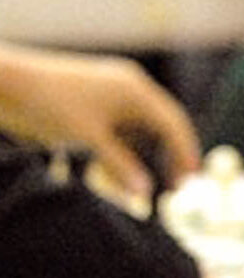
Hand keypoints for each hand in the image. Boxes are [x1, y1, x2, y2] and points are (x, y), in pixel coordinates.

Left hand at [0, 43, 200, 197]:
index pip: (174, 124)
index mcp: (135, 90)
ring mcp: (113, 93)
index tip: (192, 178)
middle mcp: (130, 88)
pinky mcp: (96, 103)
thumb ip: (121, 166)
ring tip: (137, 186)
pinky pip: (121, 129)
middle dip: (171, 155)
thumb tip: (146, 194)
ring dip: (144, 157)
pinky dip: (122, 151)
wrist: (7, 83)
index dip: (185, 152)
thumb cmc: (48, 105)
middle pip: (163, 126)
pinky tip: (111, 176)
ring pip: (141, 130)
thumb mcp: (89, 139)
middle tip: (177, 185)